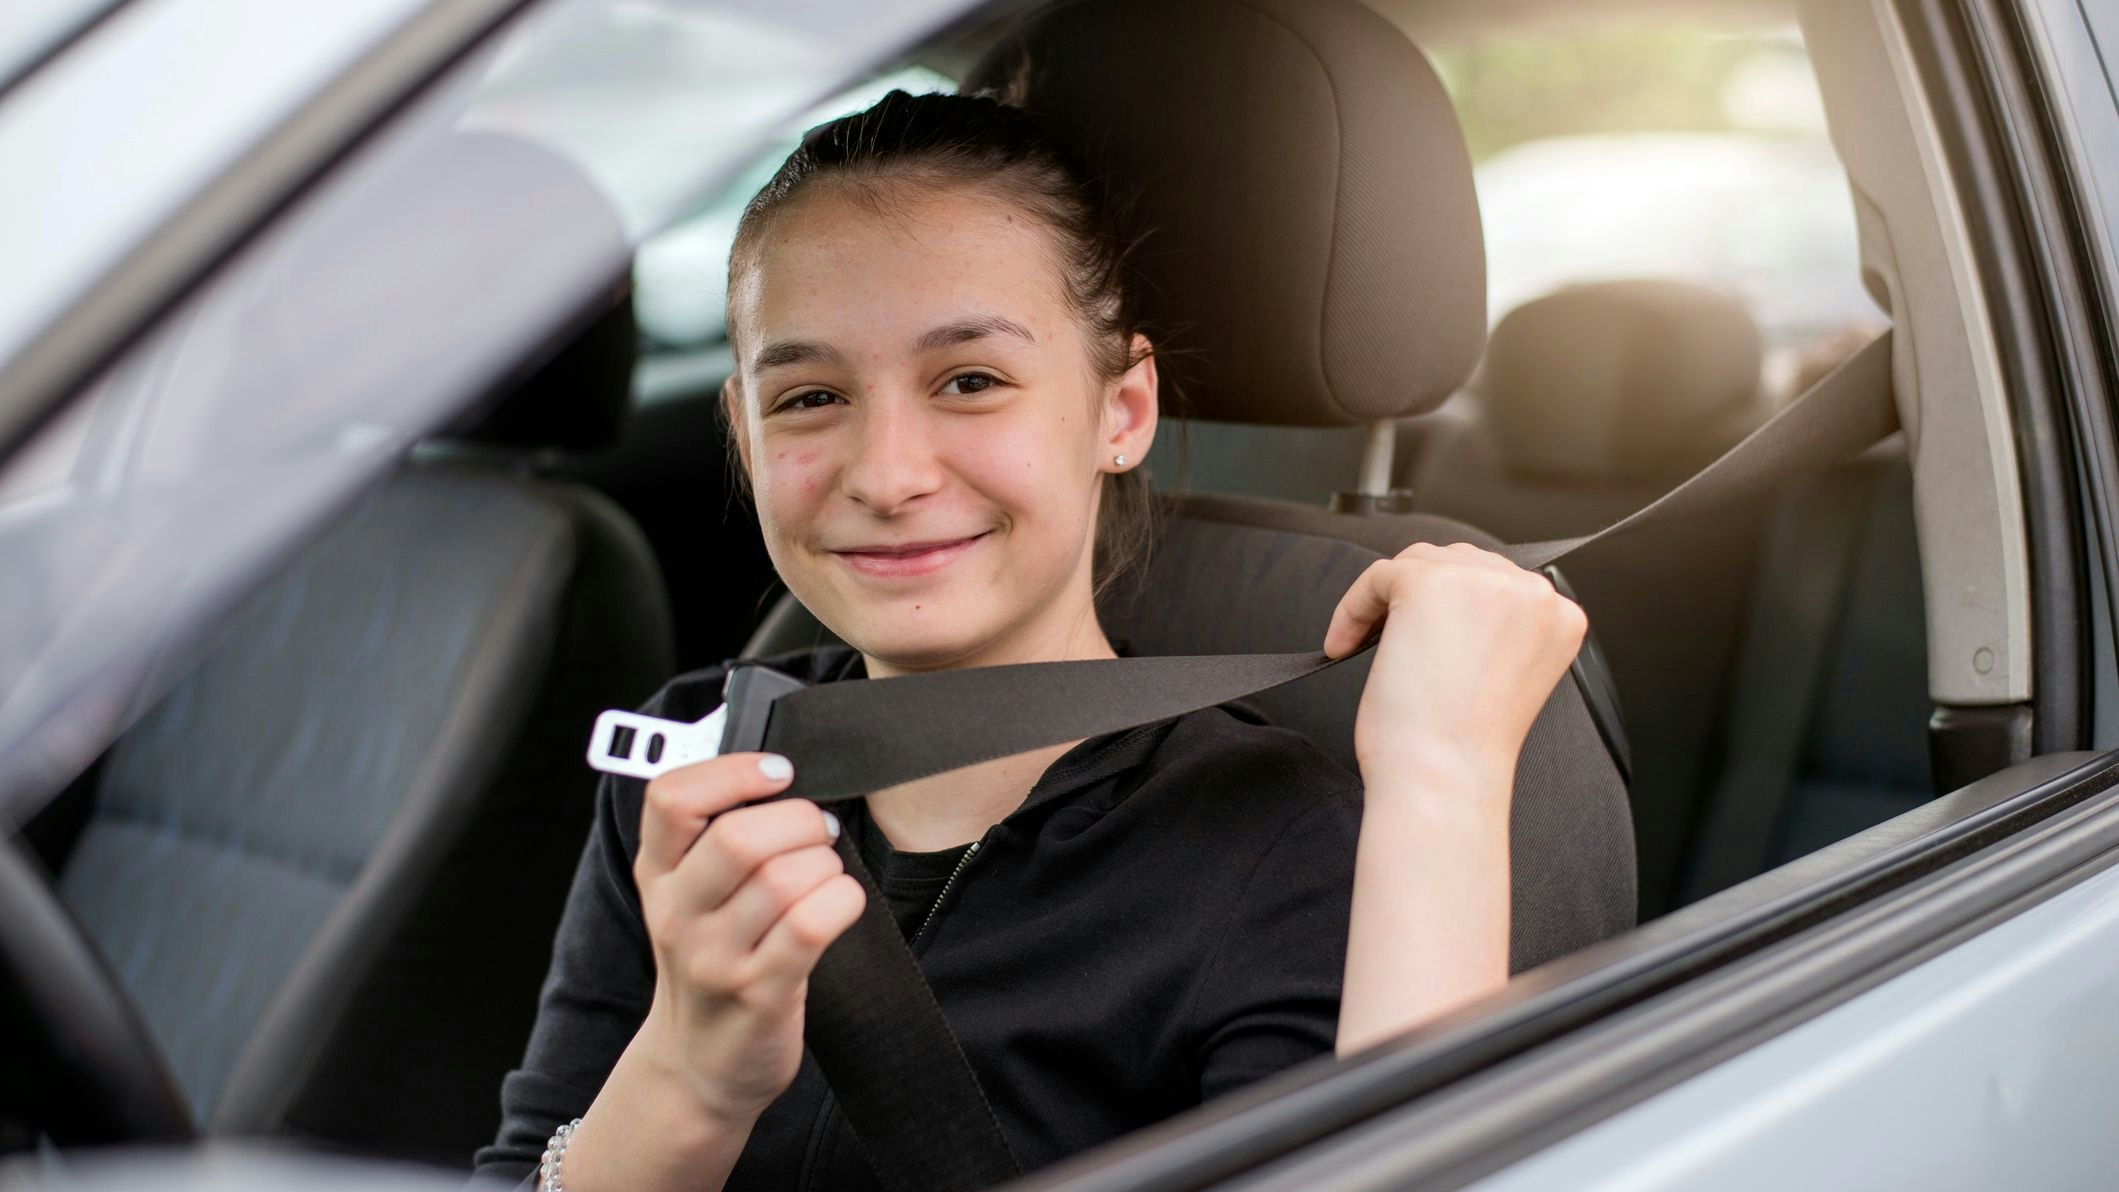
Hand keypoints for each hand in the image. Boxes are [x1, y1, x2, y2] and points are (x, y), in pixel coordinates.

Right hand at [631, 753, 864, 1125]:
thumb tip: (782, 775)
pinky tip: (841, 903)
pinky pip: (812, 924)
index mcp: (657, 874)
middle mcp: (677, 914)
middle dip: (800, 820)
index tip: (778, 772)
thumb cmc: (710, 962)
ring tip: (826, 874)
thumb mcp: (687, 897)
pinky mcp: (759, 993)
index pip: (670, 797)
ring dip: (825, 864)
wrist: (698, 1066)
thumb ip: (711, 838)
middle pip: (739, 837)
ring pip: (785, 878)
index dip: (732, 770)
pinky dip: (842, 900)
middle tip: (818, 831)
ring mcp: (714, 959)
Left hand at [1323, 542, 1587, 801]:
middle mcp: (1532, 592)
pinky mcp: (1429, 583)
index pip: (1499, 583)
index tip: (1425, 636)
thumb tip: (1451, 606)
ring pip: (1419, 564)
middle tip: (1391, 642)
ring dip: (1388, 602)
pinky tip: (1346, 644)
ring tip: (1368, 645)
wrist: (1444, 776)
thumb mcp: (1505, 675)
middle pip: (1460, 562)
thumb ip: (1497, 630)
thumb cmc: (1465, 747)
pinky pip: (1377, 576)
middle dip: (1420, 600)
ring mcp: (1483, 581)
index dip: (1453, 608)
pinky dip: (1354, 608)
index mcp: (1561, 617)